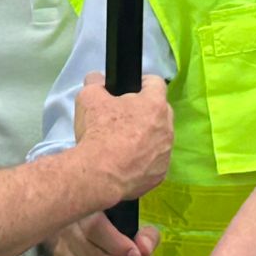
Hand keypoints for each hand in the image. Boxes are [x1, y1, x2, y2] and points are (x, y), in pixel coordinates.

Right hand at [74, 72, 172, 200]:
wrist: (97, 176)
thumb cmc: (97, 133)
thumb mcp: (88, 99)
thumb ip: (96, 83)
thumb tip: (97, 79)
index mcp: (155, 105)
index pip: (156, 83)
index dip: (142, 83)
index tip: (129, 91)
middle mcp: (167, 128)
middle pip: (160, 111)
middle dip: (144, 112)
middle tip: (123, 118)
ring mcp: (166, 153)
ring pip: (159, 138)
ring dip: (147, 138)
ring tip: (123, 144)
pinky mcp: (160, 175)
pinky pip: (155, 162)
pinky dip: (144, 161)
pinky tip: (127, 164)